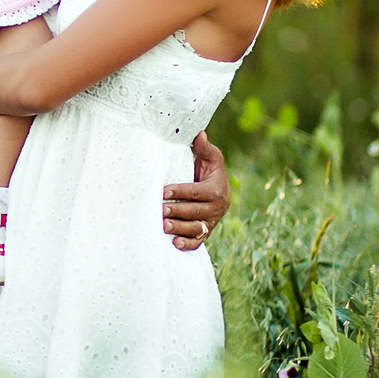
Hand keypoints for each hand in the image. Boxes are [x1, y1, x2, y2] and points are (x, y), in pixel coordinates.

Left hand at [161, 131, 230, 250]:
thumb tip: (199, 133)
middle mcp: (216, 208)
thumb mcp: (211, 159)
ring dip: (180, 228)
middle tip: (161, 210)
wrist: (218, 192)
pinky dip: (187, 244)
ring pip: (196, 228)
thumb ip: (204, 148)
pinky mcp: (206, 233)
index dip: (180, 191)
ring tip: (164, 225)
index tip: (164, 191)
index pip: (197, 191)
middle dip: (178, 211)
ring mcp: (211, 222)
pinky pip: (198, 241)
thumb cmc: (209, 173)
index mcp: (216, 190)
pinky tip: (174, 244)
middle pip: (195, 211)